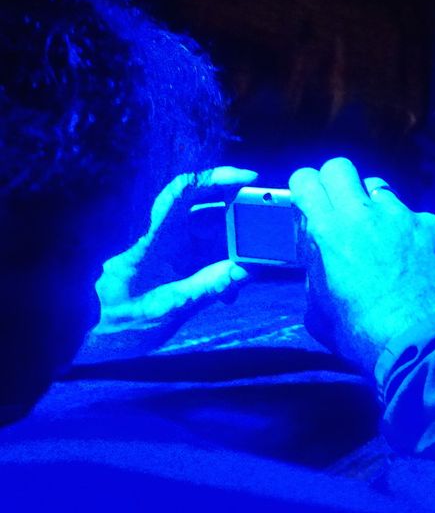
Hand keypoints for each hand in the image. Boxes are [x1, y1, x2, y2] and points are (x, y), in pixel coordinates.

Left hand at [80, 167, 257, 360]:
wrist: (87, 339)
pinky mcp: (171, 266)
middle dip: (237, 213)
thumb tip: (245, 270)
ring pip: (209, 233)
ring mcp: (168, 251)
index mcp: (154, 239)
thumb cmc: (117, 323)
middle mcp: (162, 238)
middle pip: (204, 208)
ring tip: (248, 270)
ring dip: (233, 247)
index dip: (215, 177)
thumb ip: (206, 288)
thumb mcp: (166, 310)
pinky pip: (204, 255)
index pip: (182, 192)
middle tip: (265, 225)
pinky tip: (229, 291)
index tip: (248, 178)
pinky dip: (222, 266)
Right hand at [289, 157, 434, 371]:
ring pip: (379, 189)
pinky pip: (412, 215)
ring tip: (378, 238)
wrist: (425, 341)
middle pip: (340, 167)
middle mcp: (366, 213)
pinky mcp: (433, 225)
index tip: (307, 202)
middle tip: (338, 211)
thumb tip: (315, 253)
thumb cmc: (366, 335)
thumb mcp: (318, 310)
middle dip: (334, 184)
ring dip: (372, 207)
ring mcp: (403, 215)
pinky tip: (411, 257)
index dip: (304, 189)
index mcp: (330, 232)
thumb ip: (313, 271)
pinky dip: (406, 229)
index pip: (305, 178)